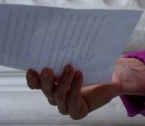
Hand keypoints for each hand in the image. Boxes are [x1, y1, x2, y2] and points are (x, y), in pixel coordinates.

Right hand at [26, 58, 144, 118]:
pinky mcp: (76, 111)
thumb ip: (68, 53)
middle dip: (45, 79)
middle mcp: (55, 96)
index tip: (31, 68)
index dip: (32, 78)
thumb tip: (62, 33)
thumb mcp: (79, 58)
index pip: (36, 84)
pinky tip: (80, 75)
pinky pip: (72, 101)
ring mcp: (65, 105)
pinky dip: (75, 87)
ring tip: (70, 67)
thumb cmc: (94, 66)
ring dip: (63, 81)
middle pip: (45, 89)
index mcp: (52, 84)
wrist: (114, 78)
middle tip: (47, 69)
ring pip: (58, 95)